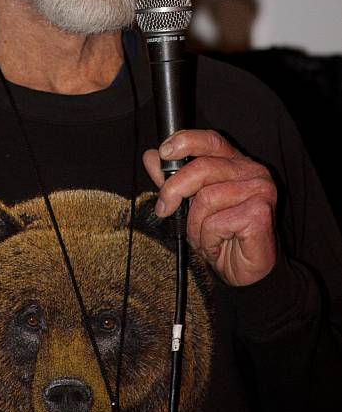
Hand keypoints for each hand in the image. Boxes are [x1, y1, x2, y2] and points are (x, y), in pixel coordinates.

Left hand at [142, 129, 277, 286]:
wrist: (241, 271)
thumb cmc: (220, 235)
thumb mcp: (189, 203)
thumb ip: (172, 178)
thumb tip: (151, 156)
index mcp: (235, 162)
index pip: (210, 140)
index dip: (185, 141)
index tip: (163, 153)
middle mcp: (252, 171)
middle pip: (203, 167)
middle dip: (175, 189)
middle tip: (164, 209)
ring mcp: (260, 190)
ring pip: (207, 198)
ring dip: (195, 224)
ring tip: (202, 236)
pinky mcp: (260, 214)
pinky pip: (216, 222)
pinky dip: (208, 239)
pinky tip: (217, 245)